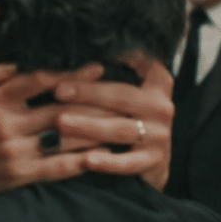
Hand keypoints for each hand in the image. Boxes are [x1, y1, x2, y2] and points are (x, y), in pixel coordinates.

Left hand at [54, 50, 173, 189]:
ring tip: (62, 122)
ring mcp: (160, 135)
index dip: (113, 59)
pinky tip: (87, 160)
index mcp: (156, 83)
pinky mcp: (154, 161)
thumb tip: (76, 57)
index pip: (138, 64)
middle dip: (88, 93)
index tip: (86, 58)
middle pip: (122, 96)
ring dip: (89, 125)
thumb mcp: (123, 94)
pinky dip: (108, 162)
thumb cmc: (125, 120)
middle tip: (59, 91)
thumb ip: (108, 76)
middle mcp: (161, 106)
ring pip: (120, 129)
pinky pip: (128, 163)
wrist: (149, 164)